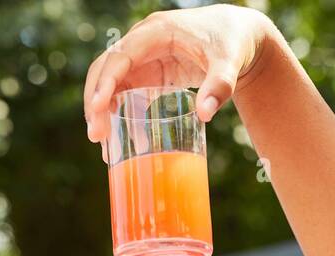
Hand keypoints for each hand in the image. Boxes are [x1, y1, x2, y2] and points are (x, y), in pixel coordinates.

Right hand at [83, 5, 276, 153]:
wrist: (238, 36)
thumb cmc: (232, 43)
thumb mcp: (229, 62)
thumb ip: (220, 86)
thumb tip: (205, 115)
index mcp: (157, 31)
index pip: (121, 55)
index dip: (106, 81)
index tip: (97, 108)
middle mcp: (144, 42)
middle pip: (107, 68)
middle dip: (97, 101)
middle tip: (96, 136)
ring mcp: (145, 58)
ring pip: (112, 82)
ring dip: (103, 111)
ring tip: (103, 143)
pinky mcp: (151, 73)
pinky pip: (128, 93)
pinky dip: (121, 114)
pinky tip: (122, 138)